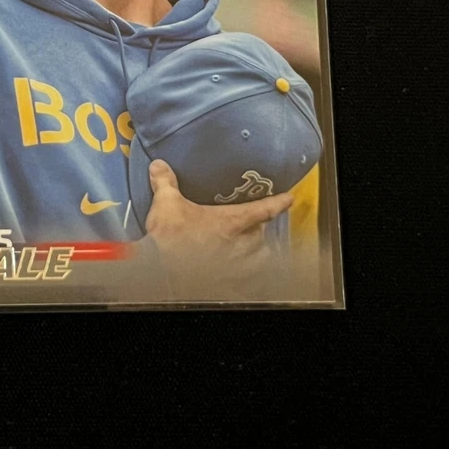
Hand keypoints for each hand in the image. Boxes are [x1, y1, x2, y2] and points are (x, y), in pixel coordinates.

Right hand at [144, 159, 293, 285]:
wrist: (162, 272)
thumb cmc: (170, 239)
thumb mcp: (166, 204)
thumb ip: (165, 183)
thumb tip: (159, 165)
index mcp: (231, 222)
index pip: (264, 209)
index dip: (278, 202)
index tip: (288, 198)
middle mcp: (240, 244)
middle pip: (261, 234)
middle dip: (258, 229)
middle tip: (251, 225)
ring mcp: (236, 266)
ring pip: (258, 257)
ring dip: (256, 252)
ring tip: (248, 249)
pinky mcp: (228, 282)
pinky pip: (246, 279)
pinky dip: (245, 275)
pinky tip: (237, 275)